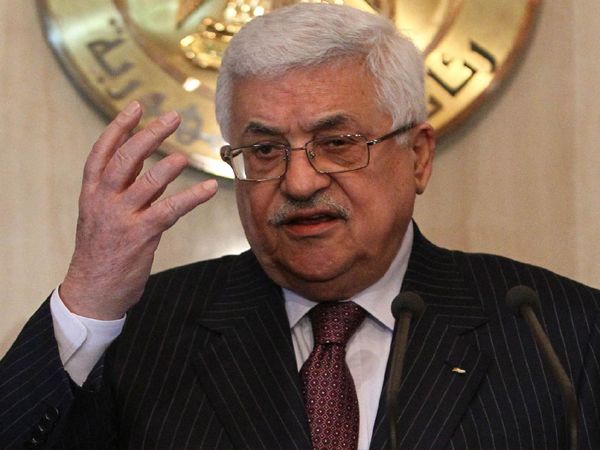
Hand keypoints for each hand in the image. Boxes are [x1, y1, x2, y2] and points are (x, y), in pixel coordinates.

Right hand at [59, 101, 217, 319]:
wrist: (92, 291)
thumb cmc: (102, 250)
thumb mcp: (104, 214)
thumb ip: (127, 188)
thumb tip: (151, 163)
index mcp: (91, 192)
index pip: (102, 152)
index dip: (119, 127)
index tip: (136, 106)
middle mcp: (103, 200)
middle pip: (125, 159)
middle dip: (148, 134)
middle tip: (172, 118)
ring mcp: (120, 218)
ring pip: (146, 183)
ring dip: (168, 166)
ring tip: (185, 155)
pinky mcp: (140, 236)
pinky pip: (169, 210)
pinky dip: (192, 198)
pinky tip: (209, 189)